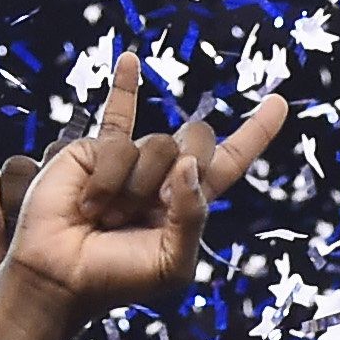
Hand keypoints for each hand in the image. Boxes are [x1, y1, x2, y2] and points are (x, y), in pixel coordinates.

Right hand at [5, 53, 289, 321]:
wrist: (60, 277)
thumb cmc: (116, 279)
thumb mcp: (172, 263)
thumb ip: (192, 218)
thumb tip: (186, 165)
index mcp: (191, 202)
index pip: (232, 158)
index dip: (256, 131)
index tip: (279, 101)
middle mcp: (163, 174)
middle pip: (198, 141)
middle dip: (177, 173)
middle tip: (142, 212)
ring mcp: (130, 158)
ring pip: (156, 145)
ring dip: (131, 188)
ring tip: (103, 215)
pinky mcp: (95, 149)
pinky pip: (118, 124)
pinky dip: (126, 87)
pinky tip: (130, 60)